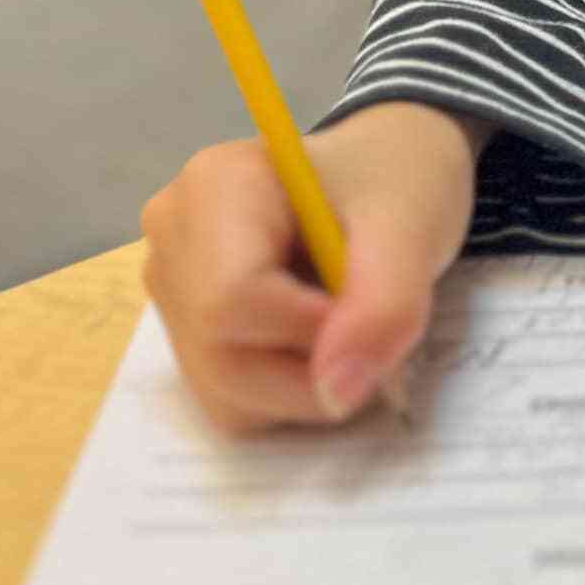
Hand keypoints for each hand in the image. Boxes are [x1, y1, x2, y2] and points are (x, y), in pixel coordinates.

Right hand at [140, 102, 488, 431]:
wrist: (385, 180)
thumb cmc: (394, 180)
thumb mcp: (412, 225)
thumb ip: (385, 304)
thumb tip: (338, 391)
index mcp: (215, 185)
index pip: (233, 298)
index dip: (313, 333)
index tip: (376, 318)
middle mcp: (174, 239)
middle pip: (222, 355)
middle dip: (316, 370)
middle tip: (375, 329)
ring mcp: (172, 292)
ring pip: (228, 393)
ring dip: (309, 388)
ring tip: (349, 325)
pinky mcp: (187, 336)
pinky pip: (235, 404)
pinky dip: (292, 394)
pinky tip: (320, 340)